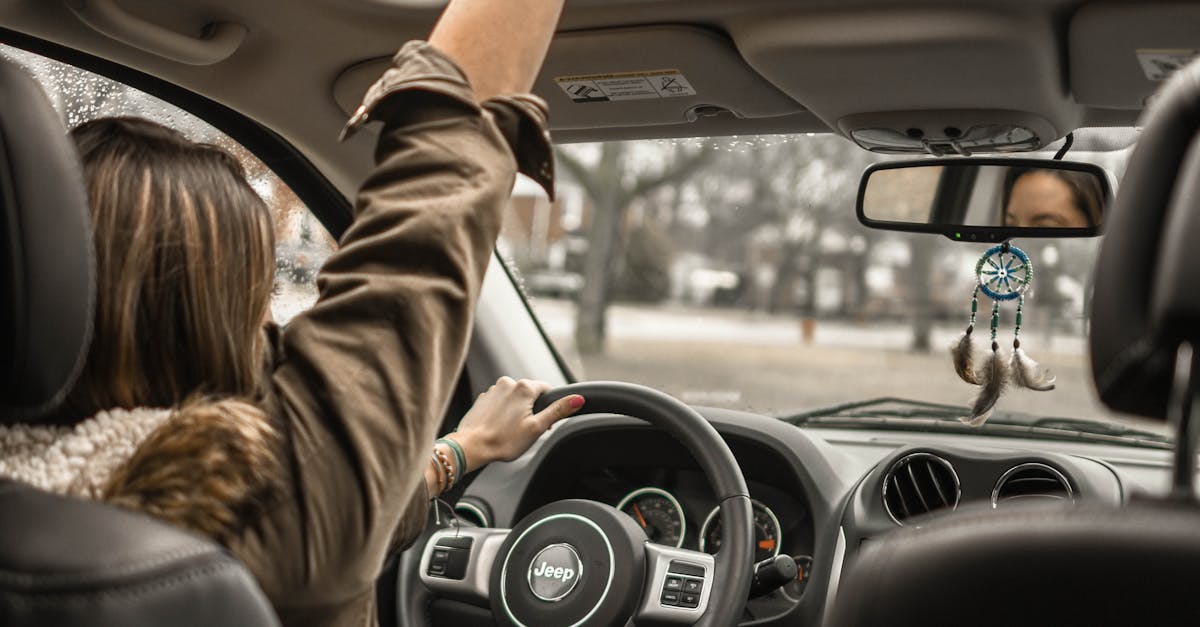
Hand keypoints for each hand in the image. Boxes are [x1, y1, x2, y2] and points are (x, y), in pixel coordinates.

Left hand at [449, 377, 582, 471]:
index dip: (548, 407)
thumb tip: (578, 398)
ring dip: (516, 411)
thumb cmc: (503, 440)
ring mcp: (493, 390)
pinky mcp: (483, 399)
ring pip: (514, 398)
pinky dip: (502, 413)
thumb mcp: (537, 427)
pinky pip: (500, 402)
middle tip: (526, 430)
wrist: (471, 446)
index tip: (542, 423)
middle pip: (530, 394)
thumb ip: (558, 411)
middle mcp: (507, 383)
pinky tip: (499, 427)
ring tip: (510, 431)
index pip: (546, 389)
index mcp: (524, 387)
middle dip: (532, 410)